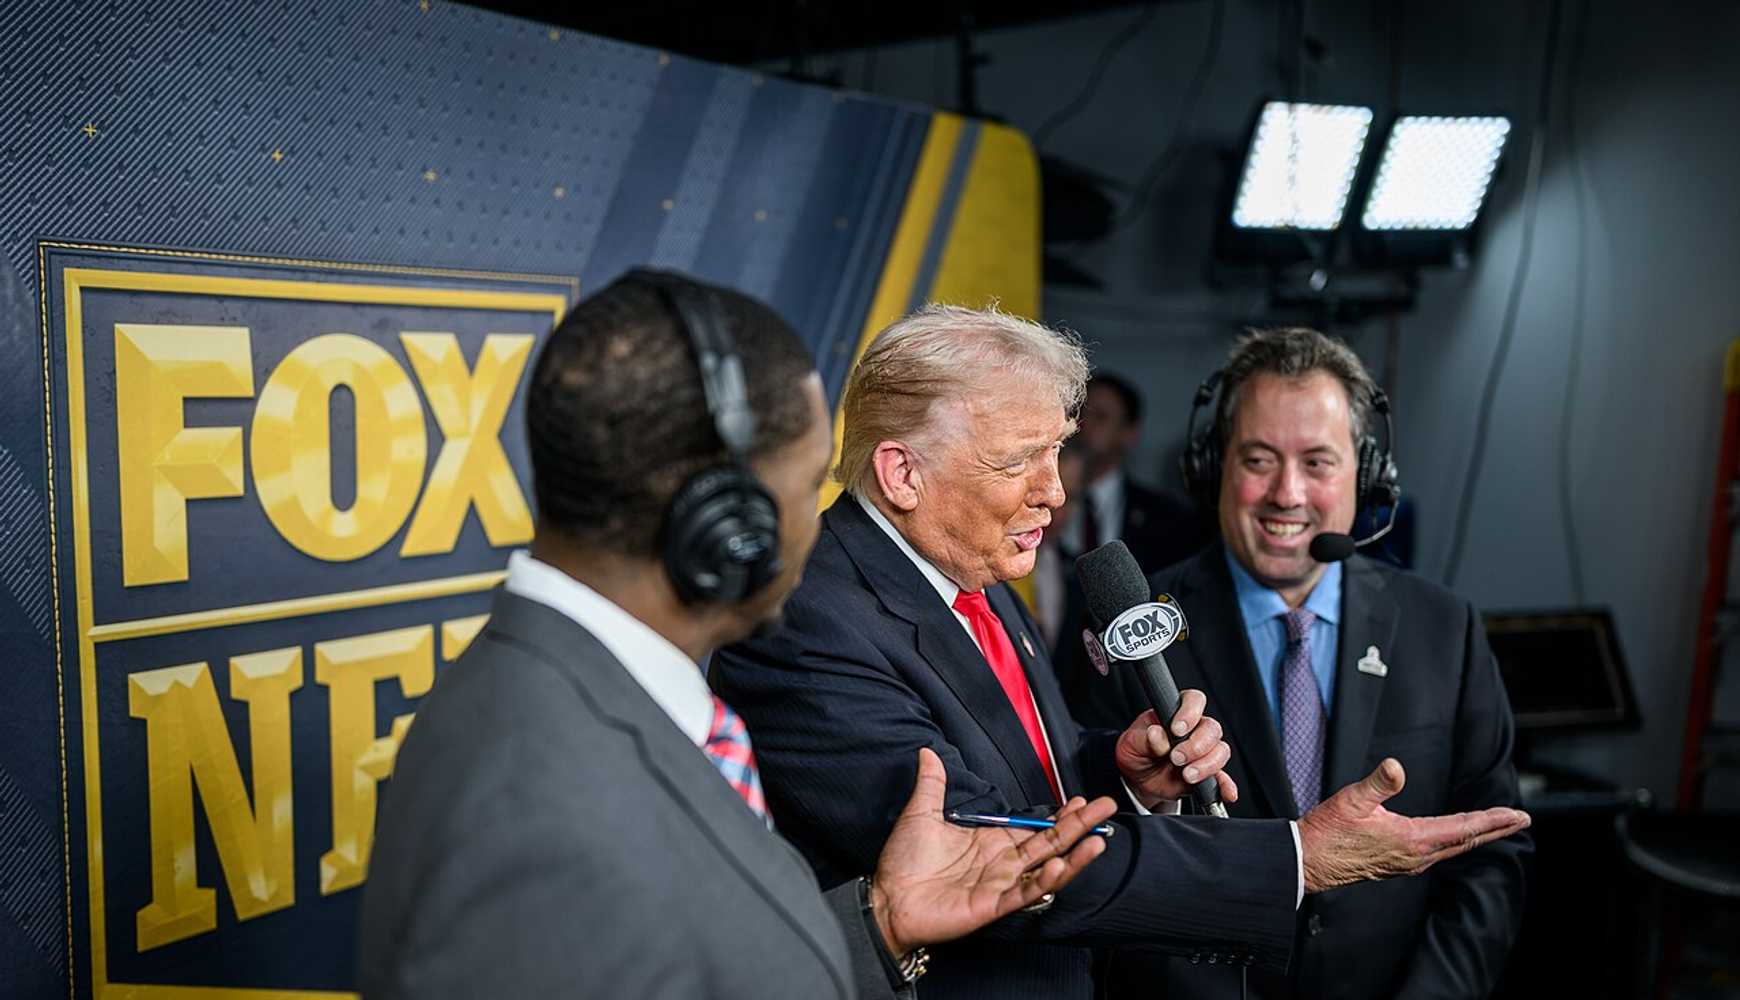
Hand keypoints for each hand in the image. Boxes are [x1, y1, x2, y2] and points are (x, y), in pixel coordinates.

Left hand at [869, 748, 1117, 956]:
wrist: (887, 899)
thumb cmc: (904, 862)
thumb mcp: (921, 813)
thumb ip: (932, 783)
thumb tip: (928, 751)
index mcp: (991, 841)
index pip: (1035, 826)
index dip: (1059, 815)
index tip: (1080, 799)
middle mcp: (1002, 863)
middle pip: (1050, 843)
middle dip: (1079, 826)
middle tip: (1106, 807)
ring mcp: (1001, 884)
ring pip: (1047, 868)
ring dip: (1074, 856)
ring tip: (1098, 840)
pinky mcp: (994, 905)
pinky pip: (1026, 891)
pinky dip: (1046, 879)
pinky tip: (1062, 863)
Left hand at [1113, 692, 1237, 808]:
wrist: (1139, 777)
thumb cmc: (1137, 751)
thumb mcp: (1132, 742)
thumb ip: (1145, 738)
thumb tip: (1156, 733)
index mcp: (1176, 712)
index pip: (1193, 701)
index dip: (1189, 713)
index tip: (1176, 730)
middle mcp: (1195, 729)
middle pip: (1211, 728)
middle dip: (1196, 745)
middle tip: (1176, 758)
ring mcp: (1204, 751)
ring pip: (1220, 751)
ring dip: (1207, 765)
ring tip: (1187, 775)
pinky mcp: (1208, 774)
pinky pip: (1224, 778)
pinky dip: (1226, 785)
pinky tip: (1226, 793)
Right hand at [1298, 757, 1530, 892]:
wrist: (1309, 861)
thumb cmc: (1328, 830)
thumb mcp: (1351, 800)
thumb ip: (1378, 783)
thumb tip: (1396, 766)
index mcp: (1411, 840)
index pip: (1463, 828)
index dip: (1492, 820)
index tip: (1518, 815)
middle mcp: (1416, 856)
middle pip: (1466, 841)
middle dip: (1495, 829)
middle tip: (1521, 819)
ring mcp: (1409, 862)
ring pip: (1454, 848)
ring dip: (1478, 835)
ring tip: (1497, 826)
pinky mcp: (1399, 863)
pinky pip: (1440, 852)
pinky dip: (1458, 841)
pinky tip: (1458, 837)